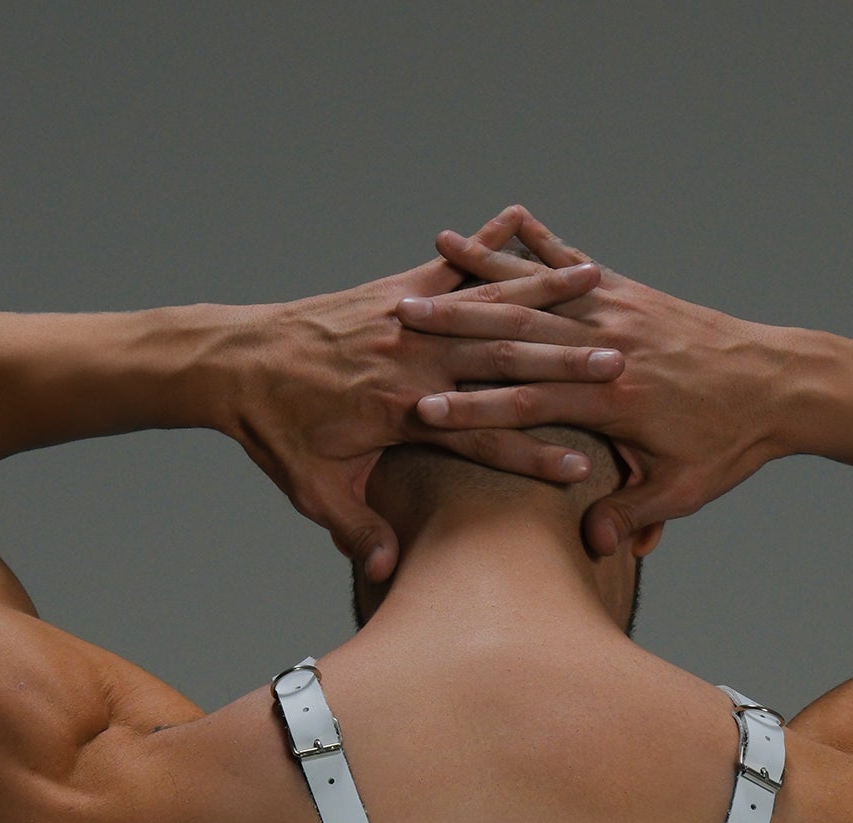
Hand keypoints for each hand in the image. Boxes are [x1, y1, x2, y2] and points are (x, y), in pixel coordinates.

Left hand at [224, 209, 623, 581]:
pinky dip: (482, 245)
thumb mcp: (313, 490)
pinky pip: (447, 264)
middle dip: (563, 367)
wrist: (233, 361)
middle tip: (620, 368)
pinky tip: (519, 220)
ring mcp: (404, 318)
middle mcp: (409, 359)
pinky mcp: (391, 290)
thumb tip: (385, 573)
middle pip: (501, 366)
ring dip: (542, 295)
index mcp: (400, 412)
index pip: (482, 441)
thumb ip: (355, 529)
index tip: (583, 474)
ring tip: (596, 284)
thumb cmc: (274, 430)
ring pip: (485, 307)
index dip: (532, 459)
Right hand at [397, 208, 791, 555]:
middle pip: (520, 335)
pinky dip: (539, 245)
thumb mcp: (682, 490)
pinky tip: (506, 222)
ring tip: (438, 248)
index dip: (474, 409)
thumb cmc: (730, 443)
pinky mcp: (632, 292)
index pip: (529, 404)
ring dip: (488, 271)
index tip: (423, 409)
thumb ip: (633, 513)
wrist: (781, 383)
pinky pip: (576, 264)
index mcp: (615, 398)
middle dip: (458, 325)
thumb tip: (596, 543)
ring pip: (541, 289)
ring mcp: (620, 311)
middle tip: (401, 318)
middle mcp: (610, 345)